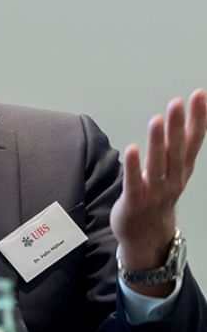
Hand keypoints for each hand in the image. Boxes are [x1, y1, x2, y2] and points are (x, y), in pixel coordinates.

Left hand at [110, 88, 205, 295]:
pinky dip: (133, 166)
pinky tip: (132, 149)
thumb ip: (175, 147)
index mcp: (181, 170)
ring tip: (157, 120)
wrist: (145, 236)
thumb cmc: (156, 197)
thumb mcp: (171, 171)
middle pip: (176, 150)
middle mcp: (172, 180)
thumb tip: (180, 117)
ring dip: (157, 142)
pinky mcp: (135, 201)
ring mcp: (155, 192)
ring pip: (157, 164)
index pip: (192, 140)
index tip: (199, 95)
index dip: (197, 118)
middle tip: (177, 102)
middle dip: (177, 125)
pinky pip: (134, 182)